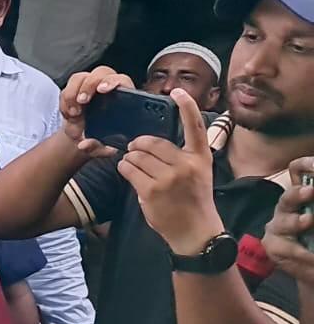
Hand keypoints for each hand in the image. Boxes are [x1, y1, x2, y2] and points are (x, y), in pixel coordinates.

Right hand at [58, 66, 128, 158]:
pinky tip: (69, 114)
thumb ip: (94, 147)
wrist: (83, 138)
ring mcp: (90, 87)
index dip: (113, 82)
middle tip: (82, 101)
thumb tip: (83, 145)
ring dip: (73, 93)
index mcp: (123, 98)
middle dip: (89, 85)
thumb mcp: (100, 148)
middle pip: (100, 73)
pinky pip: (67, 87)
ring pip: (81, 77)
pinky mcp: (75, 89)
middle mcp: (107, 88)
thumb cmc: (99, 140)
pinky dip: (65, 101)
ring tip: (73, 113)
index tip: (102, 90)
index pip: (121, 81)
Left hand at [118, 89, 225, 254]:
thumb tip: (151, 142)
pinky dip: (124, 169)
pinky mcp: (151, 190)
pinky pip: (128, 169)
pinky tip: (129, 174)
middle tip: (134, 150)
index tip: (178, 91)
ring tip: (134, 167)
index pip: (195, 126)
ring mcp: (169, 178)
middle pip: (151, 142)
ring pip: (136, 156)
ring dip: (129, 159)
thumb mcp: (197, 173)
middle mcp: (186, 165)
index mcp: (200, 157)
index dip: (187, 106)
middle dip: (138, 145)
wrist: (195, 231)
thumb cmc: (193, 200)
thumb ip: (180, 156)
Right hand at [264, 156, 313, 285]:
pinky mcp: (273, 246)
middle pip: (288, 195)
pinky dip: (304, 254)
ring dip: (297, 222)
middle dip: (298, 194)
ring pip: (285, 222)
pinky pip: (288, 249)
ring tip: (308, 221)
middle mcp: (288, 206)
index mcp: (303, 194)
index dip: (306, 165)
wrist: (309, 264)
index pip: (298, 171)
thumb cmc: (313, 235)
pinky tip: (313, 258)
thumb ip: (313, 203)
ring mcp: (278, 226)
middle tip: (310, 192)